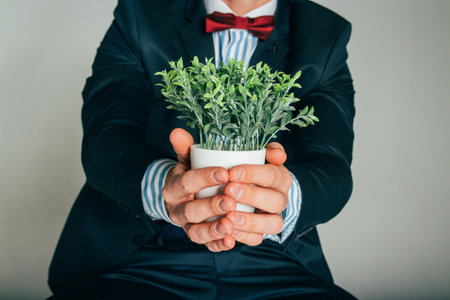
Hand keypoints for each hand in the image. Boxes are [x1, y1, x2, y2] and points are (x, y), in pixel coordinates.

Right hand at [162, 128, 236, 251]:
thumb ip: (185, 147)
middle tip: (230, 201)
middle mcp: (177, 210)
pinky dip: (218, 244)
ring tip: (230, 224)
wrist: (183, 197)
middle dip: (210, 206)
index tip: (224, 172)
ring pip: (196, 232)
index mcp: (173, 188)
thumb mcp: (187, 159)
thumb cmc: (191, 174)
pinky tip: (231, 241)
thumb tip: (176, 131)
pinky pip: (206, 245)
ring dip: (214, 229)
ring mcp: (187, 226)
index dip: (203, 177)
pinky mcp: (199, 238)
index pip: (186, 182)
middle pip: (190, 210)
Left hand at [224, 142, 291, 245]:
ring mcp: (273, 218)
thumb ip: (270, 150)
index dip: (253, 173)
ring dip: (251, 221)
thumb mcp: (261, 155)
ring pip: (272, 224)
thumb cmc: (252, 168)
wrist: (255, 187)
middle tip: (229, 190)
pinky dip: (245, 237)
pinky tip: (230, 231)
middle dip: (252, 196)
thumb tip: (278, 155)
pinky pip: (258, 239)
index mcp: (281, 178)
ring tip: (230, 216)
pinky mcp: (262, 233)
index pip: (272, 175)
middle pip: (275, 201)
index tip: (232, 172)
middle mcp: (281, 199)